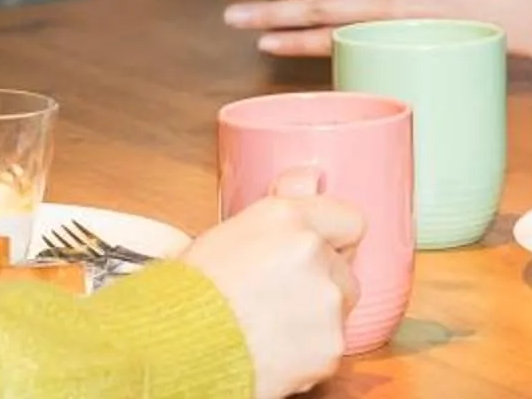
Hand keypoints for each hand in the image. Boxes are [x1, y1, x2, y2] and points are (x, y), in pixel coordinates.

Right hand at [180, 172, 363, 398]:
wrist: (180, 346)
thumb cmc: (192, 292)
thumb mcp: (230, 231)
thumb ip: (281, 208)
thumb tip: (310, 179)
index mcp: (289, 218)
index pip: (350, 222)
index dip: (334, 242)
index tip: (321, 255)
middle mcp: (314, 252)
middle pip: (344, 271)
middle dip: (321, 285)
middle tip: (281, 299)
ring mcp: (326, 300)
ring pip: (339, 310)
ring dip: (316, 319)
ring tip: (271, 327)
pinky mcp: (330, 344)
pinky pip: (330, 347)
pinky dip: (310, 353)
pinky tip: (275, 350)